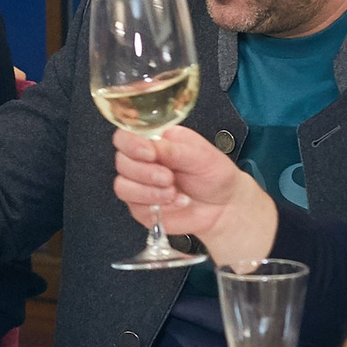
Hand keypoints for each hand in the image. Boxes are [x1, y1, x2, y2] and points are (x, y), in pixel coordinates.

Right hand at [112, 126, 277, 270]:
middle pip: (121, 162)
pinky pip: (135, 207)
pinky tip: (177, 202)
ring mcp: (140, 186)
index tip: (149, 154)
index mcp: (155, 141)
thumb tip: (149, 147)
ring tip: (174, 193)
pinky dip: (157, 206)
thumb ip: (173, 150)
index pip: (125, 137)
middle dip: (144, 172)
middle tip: (169, 178)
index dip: (131, 145)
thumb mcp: (200, 155)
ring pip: (122, 187)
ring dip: (148, 191)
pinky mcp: (142, 208)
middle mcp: (143, 162)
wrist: (225, 207)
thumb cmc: (215, 175)